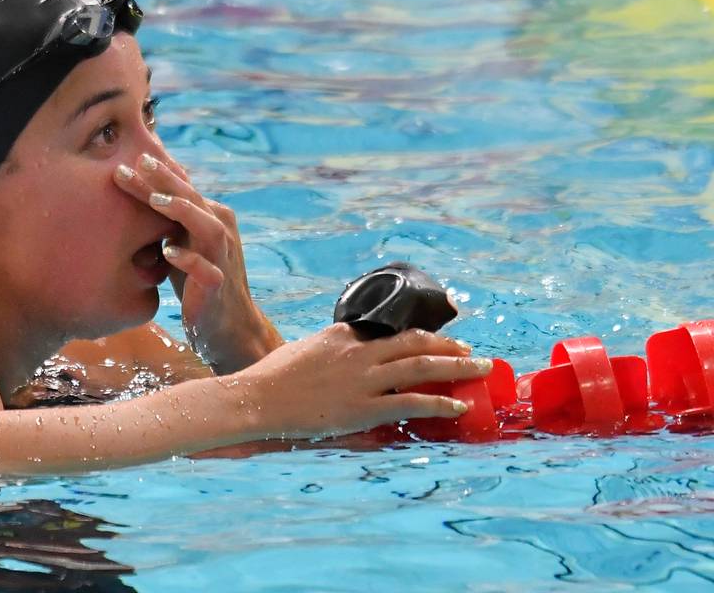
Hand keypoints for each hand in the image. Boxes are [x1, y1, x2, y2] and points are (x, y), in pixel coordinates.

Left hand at [114, 151, 280, 372]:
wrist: (225, 325)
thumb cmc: (196, 281)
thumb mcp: (180, 244)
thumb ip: (166, 220)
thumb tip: (135, 193)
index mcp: (209, 217)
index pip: (180, 190)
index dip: (154, 175)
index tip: (124, 160)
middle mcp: (220, 230)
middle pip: (192, 198)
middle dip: (165, 180)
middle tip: (139, 162)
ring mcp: (222, 257)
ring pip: (208, 227)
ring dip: (183, 211)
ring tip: (155, 201)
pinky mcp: (219, 285)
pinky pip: (208, 270)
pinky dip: (189, 260)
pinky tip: (169, 253)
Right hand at [234, 324, 490, 438]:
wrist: (257, 399)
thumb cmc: (271, 379)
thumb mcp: (303, 353)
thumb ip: (327, 353)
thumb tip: (340, 362)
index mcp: (342, 336)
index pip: (390, 330)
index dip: (420, 333)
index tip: (439, 337)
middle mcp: (359, 352)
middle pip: (415, 342)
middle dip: (448, 345)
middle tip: (470, 350)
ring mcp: (364, 379)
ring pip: (423, 366)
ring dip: (457, 366)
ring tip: (480, 368)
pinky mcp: (364, 407)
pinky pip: (413, 402)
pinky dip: (440, 402)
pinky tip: (458, 406)